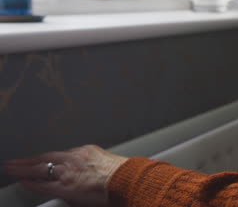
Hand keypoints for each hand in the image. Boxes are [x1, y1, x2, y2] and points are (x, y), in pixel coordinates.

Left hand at [4, 145, 127, 206]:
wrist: (125, 178)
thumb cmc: (124, 174)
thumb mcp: (111, 162)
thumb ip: (99, 164)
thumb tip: (98, 172)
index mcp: (88, 152)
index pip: (63, 154)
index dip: (50, 158)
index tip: (45, 159)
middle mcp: (75, 158)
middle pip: (47, 157)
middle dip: (31, 159)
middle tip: (17, 160)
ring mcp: (68, 171)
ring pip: (40, 167)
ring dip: (24, 168)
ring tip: (12, 168)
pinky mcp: (65, 185)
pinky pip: (42, 184)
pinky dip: (30, 182)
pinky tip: (22, 181)